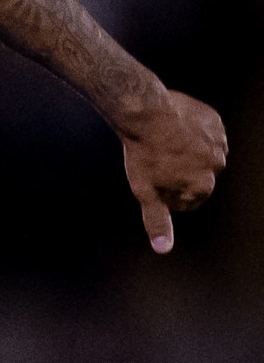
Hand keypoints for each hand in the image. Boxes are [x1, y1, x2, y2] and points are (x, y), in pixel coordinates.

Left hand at [118, 88, 227, 253]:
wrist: (145, 113)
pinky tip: (173, 130)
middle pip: (197, 178)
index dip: (166, 193)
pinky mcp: (215, 123)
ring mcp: (219, 142)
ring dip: (187, 153)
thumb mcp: (146, 192)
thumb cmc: (143, 155)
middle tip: (156, 160)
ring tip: (164, 145)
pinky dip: (192, 134)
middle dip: (178, 173)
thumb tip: (163, 249)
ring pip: (202, 155)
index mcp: (203, 186)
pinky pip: (205, 134)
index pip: (187, 201)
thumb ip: (158, 221)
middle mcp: (218, 166)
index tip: (152, 180)